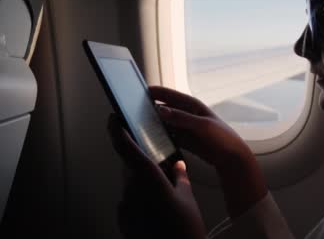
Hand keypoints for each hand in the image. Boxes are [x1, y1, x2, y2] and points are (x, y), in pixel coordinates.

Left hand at [108, 114, 206, 238]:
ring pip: (131, 184)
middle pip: (130, 166)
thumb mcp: (187, 199)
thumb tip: (178, 166)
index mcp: (148, 180)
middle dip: (142, 161)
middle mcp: (131, 192)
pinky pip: (130, 201)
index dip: (117, 130)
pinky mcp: (125, 221)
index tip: (114, 118)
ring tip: (164, 190)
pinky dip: (141, 198)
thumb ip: (180, 177)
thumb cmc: (184, 230)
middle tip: (160, 163)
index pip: (125, 148)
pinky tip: (158, 207)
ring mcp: (125, 208)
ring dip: (143, 181)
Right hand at [149, 86, 267, 216]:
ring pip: (165, 123)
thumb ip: (181, 118)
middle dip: (151, 108)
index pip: (171, 95)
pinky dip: (160, 136)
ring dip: (154, 123)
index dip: (156, 92)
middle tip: (132, 110)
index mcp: (193, 105)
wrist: (231, 157)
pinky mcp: (184, 140)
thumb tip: (160, 109)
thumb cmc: (220, 137)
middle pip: (165, 108)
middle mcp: (187, 114)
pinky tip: (148, 139)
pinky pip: (168, 135)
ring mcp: (185, 127)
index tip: (139, 90)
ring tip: (136, 125)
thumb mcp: (201, 125)